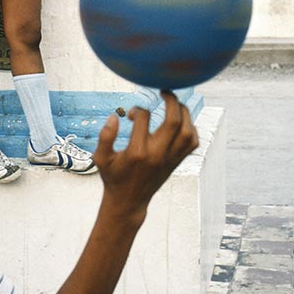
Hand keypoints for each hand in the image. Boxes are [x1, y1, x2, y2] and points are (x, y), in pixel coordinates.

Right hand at [93, 90, 198, 224]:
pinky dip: (191, 128)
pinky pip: (192, 142)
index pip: (144, 118)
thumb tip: (115, 116)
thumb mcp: (101, 159)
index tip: (133, 114)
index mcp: (137, 152)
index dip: (138, 110)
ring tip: (175, 104)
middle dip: (171, 100)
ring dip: (184, 112)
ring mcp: (170, 159)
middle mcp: (157, 154)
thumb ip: (105, 137)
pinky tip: (181, 122)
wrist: (129, 202)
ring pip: (187, 130)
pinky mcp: (177, 162)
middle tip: (165, 91)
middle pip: (173, 121)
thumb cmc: (113, 177)